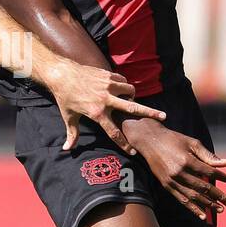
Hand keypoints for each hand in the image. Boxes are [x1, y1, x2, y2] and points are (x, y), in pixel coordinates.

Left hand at [43, 60, 165, 153]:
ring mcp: (108, 86)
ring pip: (130, 91)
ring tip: (131, 100)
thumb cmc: (65, 98)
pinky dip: (124, 86)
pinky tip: (121, 89)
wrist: (62, 74)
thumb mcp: (69, 117)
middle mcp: (105, 100)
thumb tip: (67, 149)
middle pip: (133, 109)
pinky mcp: (108, 76)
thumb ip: (72, 134)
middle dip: (150, 113)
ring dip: (133, 96)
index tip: (133, 152)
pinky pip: (123, 81)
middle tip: (163, 117)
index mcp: (97, 113)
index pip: (114, 133)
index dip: (124, 144)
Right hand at [123, 119, 225, 220]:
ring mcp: (171, 180)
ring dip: (208, 204)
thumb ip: (208, 155)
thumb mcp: (192, 143)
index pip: (209, 172)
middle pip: (203, 187)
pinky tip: (202, 215)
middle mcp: (179, 173)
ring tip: (220, 209)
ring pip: (193, 196)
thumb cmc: (173, 139)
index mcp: (187, 160)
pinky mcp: (166, 185)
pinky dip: (192, 208)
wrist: (149, 140)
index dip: (223, 177)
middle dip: (219, 196)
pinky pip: (181, 199)